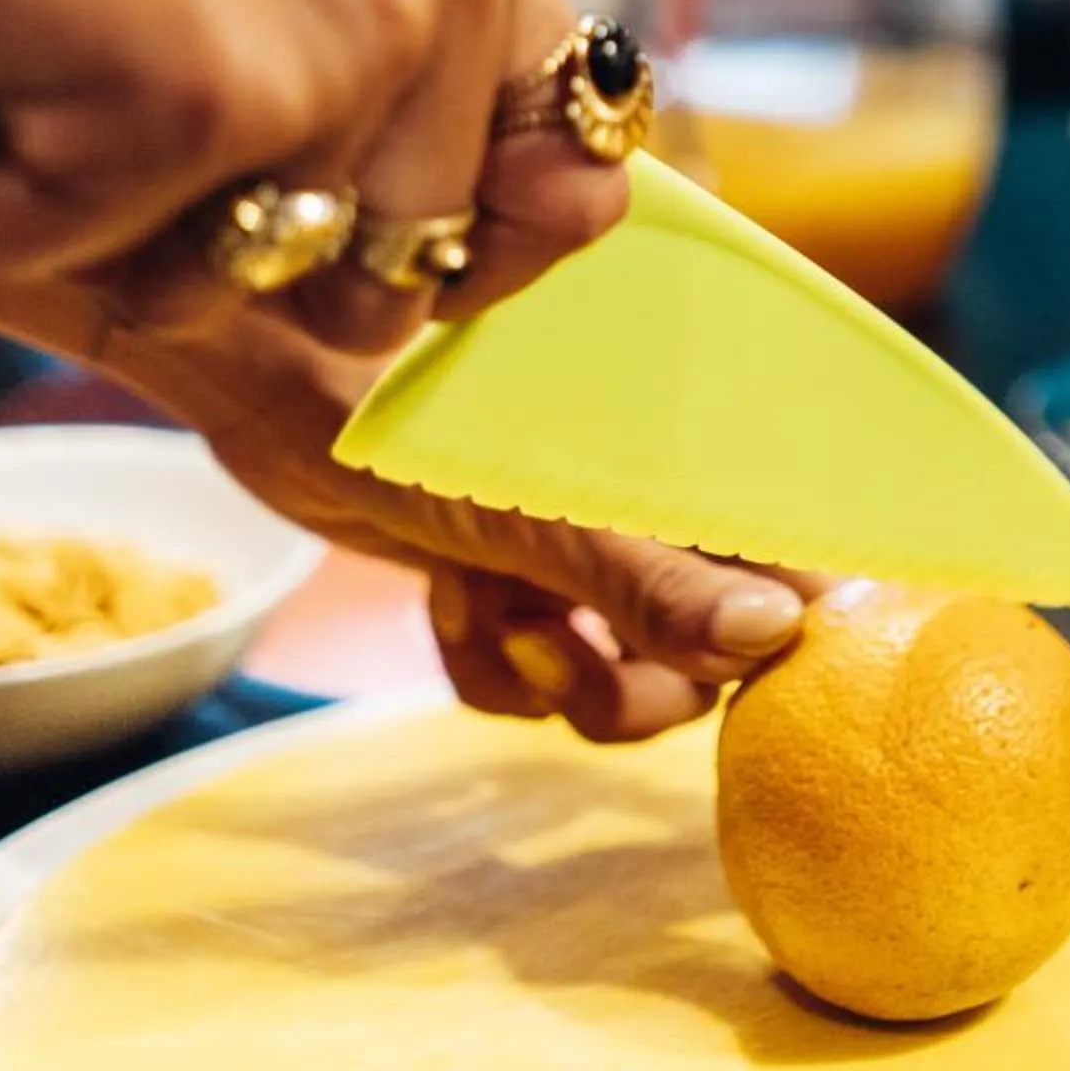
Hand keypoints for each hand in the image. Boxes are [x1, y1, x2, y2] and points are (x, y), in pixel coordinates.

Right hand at [0, 0, 615, 352]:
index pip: (569, 167)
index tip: (385, 260)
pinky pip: (86, 250)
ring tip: (43, 73)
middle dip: (254, 262)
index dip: (483, 250)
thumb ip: (391, 28)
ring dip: (106, 222)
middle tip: (134, 146)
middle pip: (388, 281)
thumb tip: (504, 227)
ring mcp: (335, 49)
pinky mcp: (206, 97)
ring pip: (226, 281)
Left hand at [0, 241, 816, 741]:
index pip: (798, 559)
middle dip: (640, 687)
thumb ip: (655, 582)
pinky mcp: (510, 578)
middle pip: (713, 652)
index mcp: (692, 463)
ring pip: (621, 677)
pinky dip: (489, 664)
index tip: (752, 683)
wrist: (271, 383)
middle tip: (566, 667)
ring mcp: (581, 545)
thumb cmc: (414, 417)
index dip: (788, 635)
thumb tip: (772, 637)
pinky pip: (534, 678)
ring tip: (491, 621)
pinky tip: (446, 604)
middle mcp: (652, 503)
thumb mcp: (541, 516)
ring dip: (553, 677)